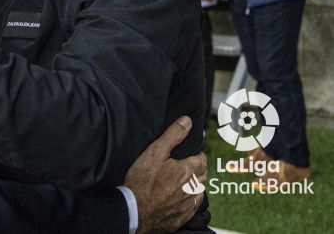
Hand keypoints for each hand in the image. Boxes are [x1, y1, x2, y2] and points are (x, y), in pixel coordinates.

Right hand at [124, 116, 206, 233]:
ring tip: (184, 180)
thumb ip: (173, 135)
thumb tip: (187, 121)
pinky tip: (182, 198)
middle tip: (185, 164)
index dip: (196, 154)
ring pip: (200, 191)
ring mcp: (188, 203)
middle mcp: (193, 187)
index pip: (202, 159)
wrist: (135, 210)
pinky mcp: (183, 216)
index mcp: (188, 170)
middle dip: (197, 168)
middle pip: (203, 175)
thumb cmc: (142, 181)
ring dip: (195, 184)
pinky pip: (193, 206)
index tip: (190, 153)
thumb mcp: (155, 151)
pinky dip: (190, 200)